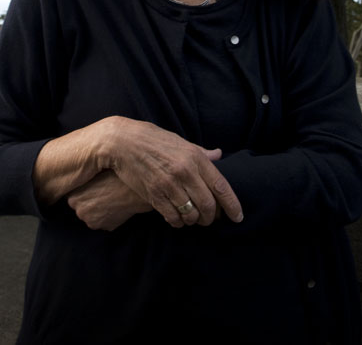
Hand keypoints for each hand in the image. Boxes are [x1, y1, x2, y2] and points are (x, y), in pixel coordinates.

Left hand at [66, 170, 150, 230]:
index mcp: (73, 199)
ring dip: (99, 211)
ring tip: (111, 198)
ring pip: (93, 216)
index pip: (72, 197)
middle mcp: (80, 213)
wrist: (133, 189)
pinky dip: (109, 216)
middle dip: (90, 202)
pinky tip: (117, 205)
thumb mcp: (93, 174)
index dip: (83, 192)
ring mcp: (93, 222)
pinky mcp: (106, 228)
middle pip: (82, 208)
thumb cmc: (114, 177)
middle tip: (103, 192)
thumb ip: (82, 182)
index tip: (92, 187)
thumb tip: (77, 181)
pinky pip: (105, 222)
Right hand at [99, 116, 243, 227]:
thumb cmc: (153, 140)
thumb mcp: (180, 142)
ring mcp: (169, 184)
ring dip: (194, 220)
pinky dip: (178, 222)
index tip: (238, 217)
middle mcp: (185, 171)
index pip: (221, 186)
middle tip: (210, 220)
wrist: (123, 142)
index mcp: (195, 157)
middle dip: (211, 217)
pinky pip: (172, 216)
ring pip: (191, 213)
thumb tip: (218, 155)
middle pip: (207, 204)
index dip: (232, 205)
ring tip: (193, 219)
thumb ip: (201, 152)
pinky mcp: (154, 194)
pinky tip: (177, 219)